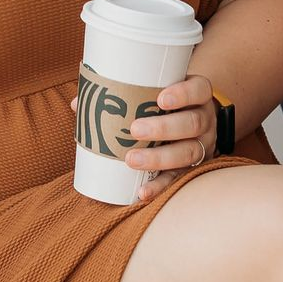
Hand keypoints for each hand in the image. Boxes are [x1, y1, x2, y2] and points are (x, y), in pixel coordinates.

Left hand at [73, 73, 218, 204]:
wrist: (191, 122)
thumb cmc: (163, 103)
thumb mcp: (153, 91)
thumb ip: (120, 92)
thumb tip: (78, 103)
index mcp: (197, 95)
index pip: (200, 89)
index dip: (183, 94)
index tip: (160, 99)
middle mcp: (204, 119)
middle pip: (193, 123)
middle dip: (164, 128)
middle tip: (135, 130)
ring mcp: (202, 145)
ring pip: (190, 152)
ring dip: (160, 158)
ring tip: (131, 160)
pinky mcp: (192, 168)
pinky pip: (179, 178)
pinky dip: (160, 186)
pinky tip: (142, 192)